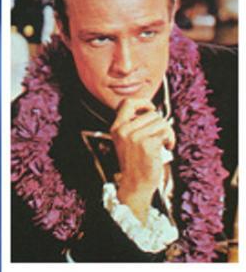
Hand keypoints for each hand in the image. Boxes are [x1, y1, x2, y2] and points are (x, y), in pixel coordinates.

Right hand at [110, 97, 175, 223]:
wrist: (135, 184)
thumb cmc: (135, 163)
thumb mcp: (126, 141)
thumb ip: (134, 126)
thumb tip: (152, 112)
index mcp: (117, 127)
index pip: (128, 103)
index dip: (143, 102)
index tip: (150, 109)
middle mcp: (124, 129)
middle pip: (151, 113)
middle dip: (161, 124)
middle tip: (161, 135)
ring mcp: (134, 136)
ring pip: (161, 122)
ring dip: (167, 132)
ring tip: (164, 142)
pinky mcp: (147, 144)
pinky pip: (166, 132)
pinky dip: (170, 139)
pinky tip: (167, 147)